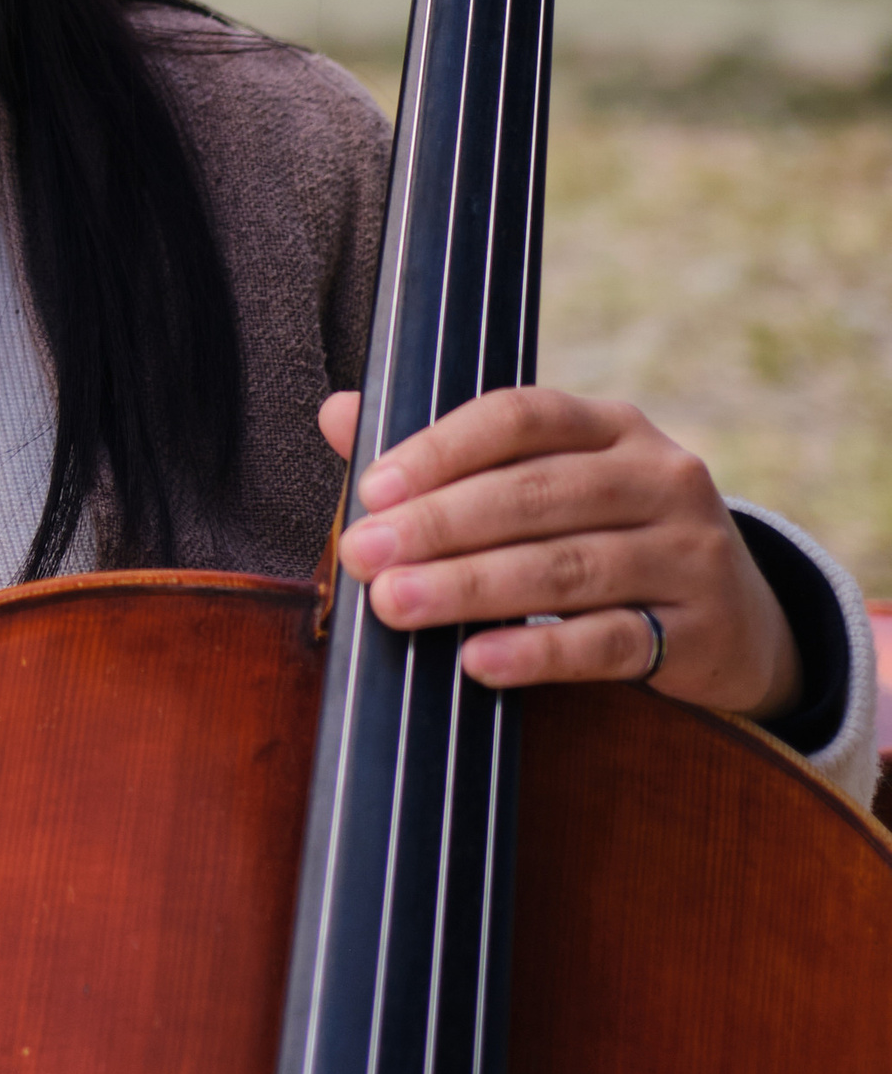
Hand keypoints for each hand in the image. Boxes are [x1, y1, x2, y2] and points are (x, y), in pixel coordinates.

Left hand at [322, 385, 800, 724]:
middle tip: (363, 556)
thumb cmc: (606, 538)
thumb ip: (443, 454)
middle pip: (537, 493)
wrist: (736, 623)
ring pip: (567, 566)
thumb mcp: (543, 485)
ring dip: (471, 586)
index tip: (371, 488)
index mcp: (613, 426)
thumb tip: (337, 413)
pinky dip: (538, 652)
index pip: (521, 416)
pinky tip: (478, 660)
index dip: (443, 448)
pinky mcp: (701, 631)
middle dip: (439, 525)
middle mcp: (661, 476)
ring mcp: (690, 553)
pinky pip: (610, 641)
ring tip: (396, 605)